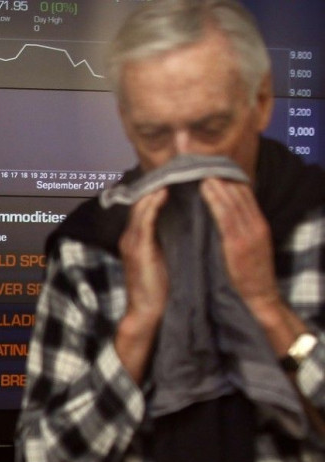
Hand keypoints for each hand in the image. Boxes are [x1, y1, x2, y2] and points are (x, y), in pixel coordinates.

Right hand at [115, 188, 168, 382]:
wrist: (148, 314)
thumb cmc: (160, 290)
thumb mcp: (164, 259)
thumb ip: (167, 240)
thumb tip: (184, 222)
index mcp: (137, 238)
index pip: (145, 204)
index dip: (157, 187)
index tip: (175, 173)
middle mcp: (130, 236)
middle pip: (140, 200)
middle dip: (156, 182)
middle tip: (173, 165)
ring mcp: (132, 241)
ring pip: (140, 205)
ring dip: (155, 188)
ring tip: (170, 172)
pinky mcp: (138, 248)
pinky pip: (144, 219)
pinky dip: (153, 204)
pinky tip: (165, 191)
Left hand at [199, 178, 278, 311]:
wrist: (259, 298)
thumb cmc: (248, 276)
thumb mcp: (248, 248)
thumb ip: (237, 231)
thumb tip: (220, 216)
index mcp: (259, 225)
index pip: (246, 194)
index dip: (231, 179)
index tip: (215, 167)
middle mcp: (256, 225)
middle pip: (240, 192)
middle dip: (222, 177)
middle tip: (205, 163)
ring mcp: (249, 233)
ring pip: (233, 200)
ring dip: (217, 183)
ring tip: (202, 170)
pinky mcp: (238, 243)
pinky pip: (226, 216)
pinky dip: (216, 200)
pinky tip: (205, 189)